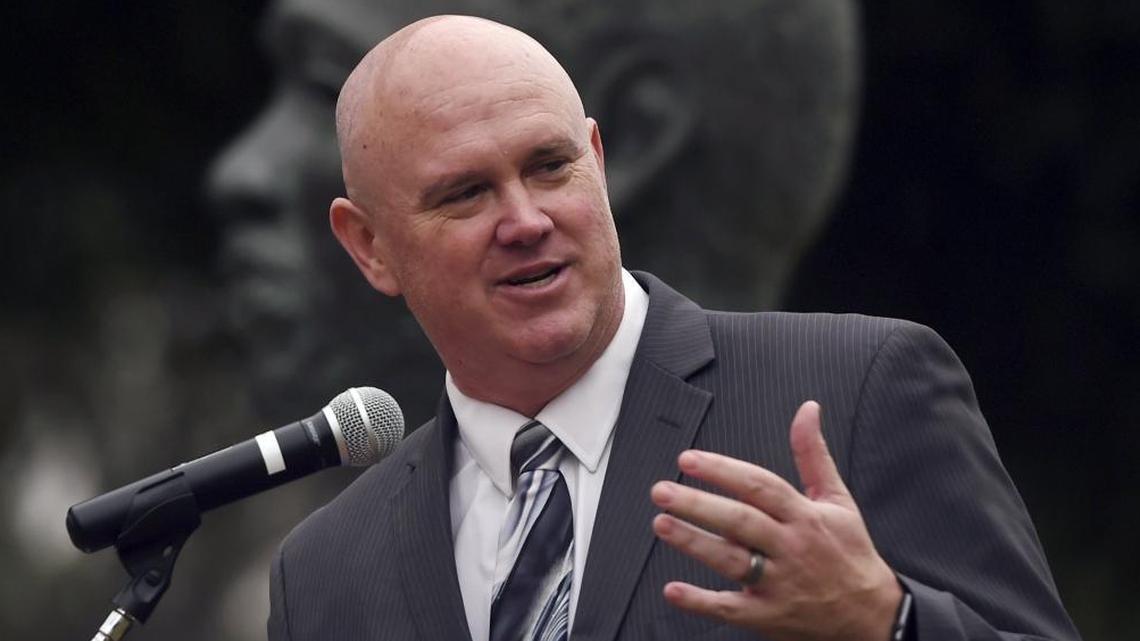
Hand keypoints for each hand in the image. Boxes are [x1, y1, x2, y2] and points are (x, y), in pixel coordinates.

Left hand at [650, 401, 901, 640]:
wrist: (872, 614)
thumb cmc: (849, 551)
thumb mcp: (837, 499)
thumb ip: (813, 453)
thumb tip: (807, 409)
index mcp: (804, 516)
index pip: (759, 486)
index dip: (723, 471)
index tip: (689, 460)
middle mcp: (790, 547)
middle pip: (740, 521)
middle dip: (698, 504)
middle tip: (662, 491)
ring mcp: (778, 583)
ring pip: (731, 560)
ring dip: (694, 543)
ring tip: (661, 524)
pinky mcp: (768, 615)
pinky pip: (730, 608)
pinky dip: (700, 602)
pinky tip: (672, 590)